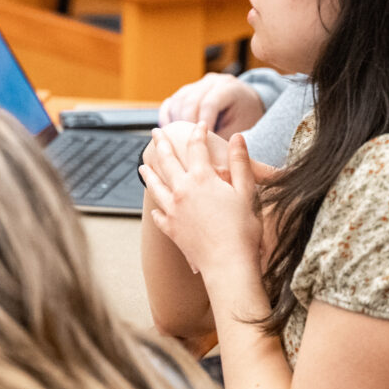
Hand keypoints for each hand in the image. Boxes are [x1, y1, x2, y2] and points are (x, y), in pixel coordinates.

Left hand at [140, 129, 261, 282]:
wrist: (228, 264)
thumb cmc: (243, 229)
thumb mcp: (246, 192)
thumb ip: (240, 163)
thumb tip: (238, 137)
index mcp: (202, 178)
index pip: (196, 147)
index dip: (198, 133)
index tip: (198, 124)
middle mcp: (182, 190)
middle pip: (167, 160)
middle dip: (161, 144)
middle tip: (155, 132)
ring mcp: (173, 210)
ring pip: (155, 186)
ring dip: (148, 173)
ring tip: (142, 166)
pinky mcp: (170, 229)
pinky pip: (159, 215)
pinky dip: (157, 208)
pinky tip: (156, 208)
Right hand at [159, 73, 265, 135]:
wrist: (246, 103)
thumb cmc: (245, 118)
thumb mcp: (241, 127)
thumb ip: (223, 136)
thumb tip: (205, 153)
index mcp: (228, 88)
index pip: (209, 104)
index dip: (204, 124)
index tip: (205, 144)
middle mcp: (211, 81)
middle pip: (190, 101)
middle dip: (188, 125)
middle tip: (189, 144)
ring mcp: (196, 84)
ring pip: (177, 101)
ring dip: (175, 122)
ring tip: (179, 140)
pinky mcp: (185, 92)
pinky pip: (170, 103)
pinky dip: (167, 118)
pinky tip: (170, 132)